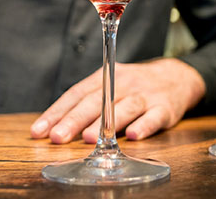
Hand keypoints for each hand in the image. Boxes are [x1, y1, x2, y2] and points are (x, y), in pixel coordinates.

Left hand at [30, 58, 205, 143]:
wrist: (176, 77)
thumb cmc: (133, 86)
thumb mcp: (111, 85)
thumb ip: (88, 103)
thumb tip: (57, 126)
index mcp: (104, 77)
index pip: (76, 93)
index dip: (57, 111)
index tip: (40, 130)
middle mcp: (122, 83)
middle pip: (95, 101)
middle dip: (74, 120)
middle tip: (57, 137)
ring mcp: (144, 95)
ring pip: (123, 107)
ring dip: (105, 123)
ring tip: (87, 139)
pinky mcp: (165, 108)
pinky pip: (154, 117)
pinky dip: (144, 126)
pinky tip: (132, 137)